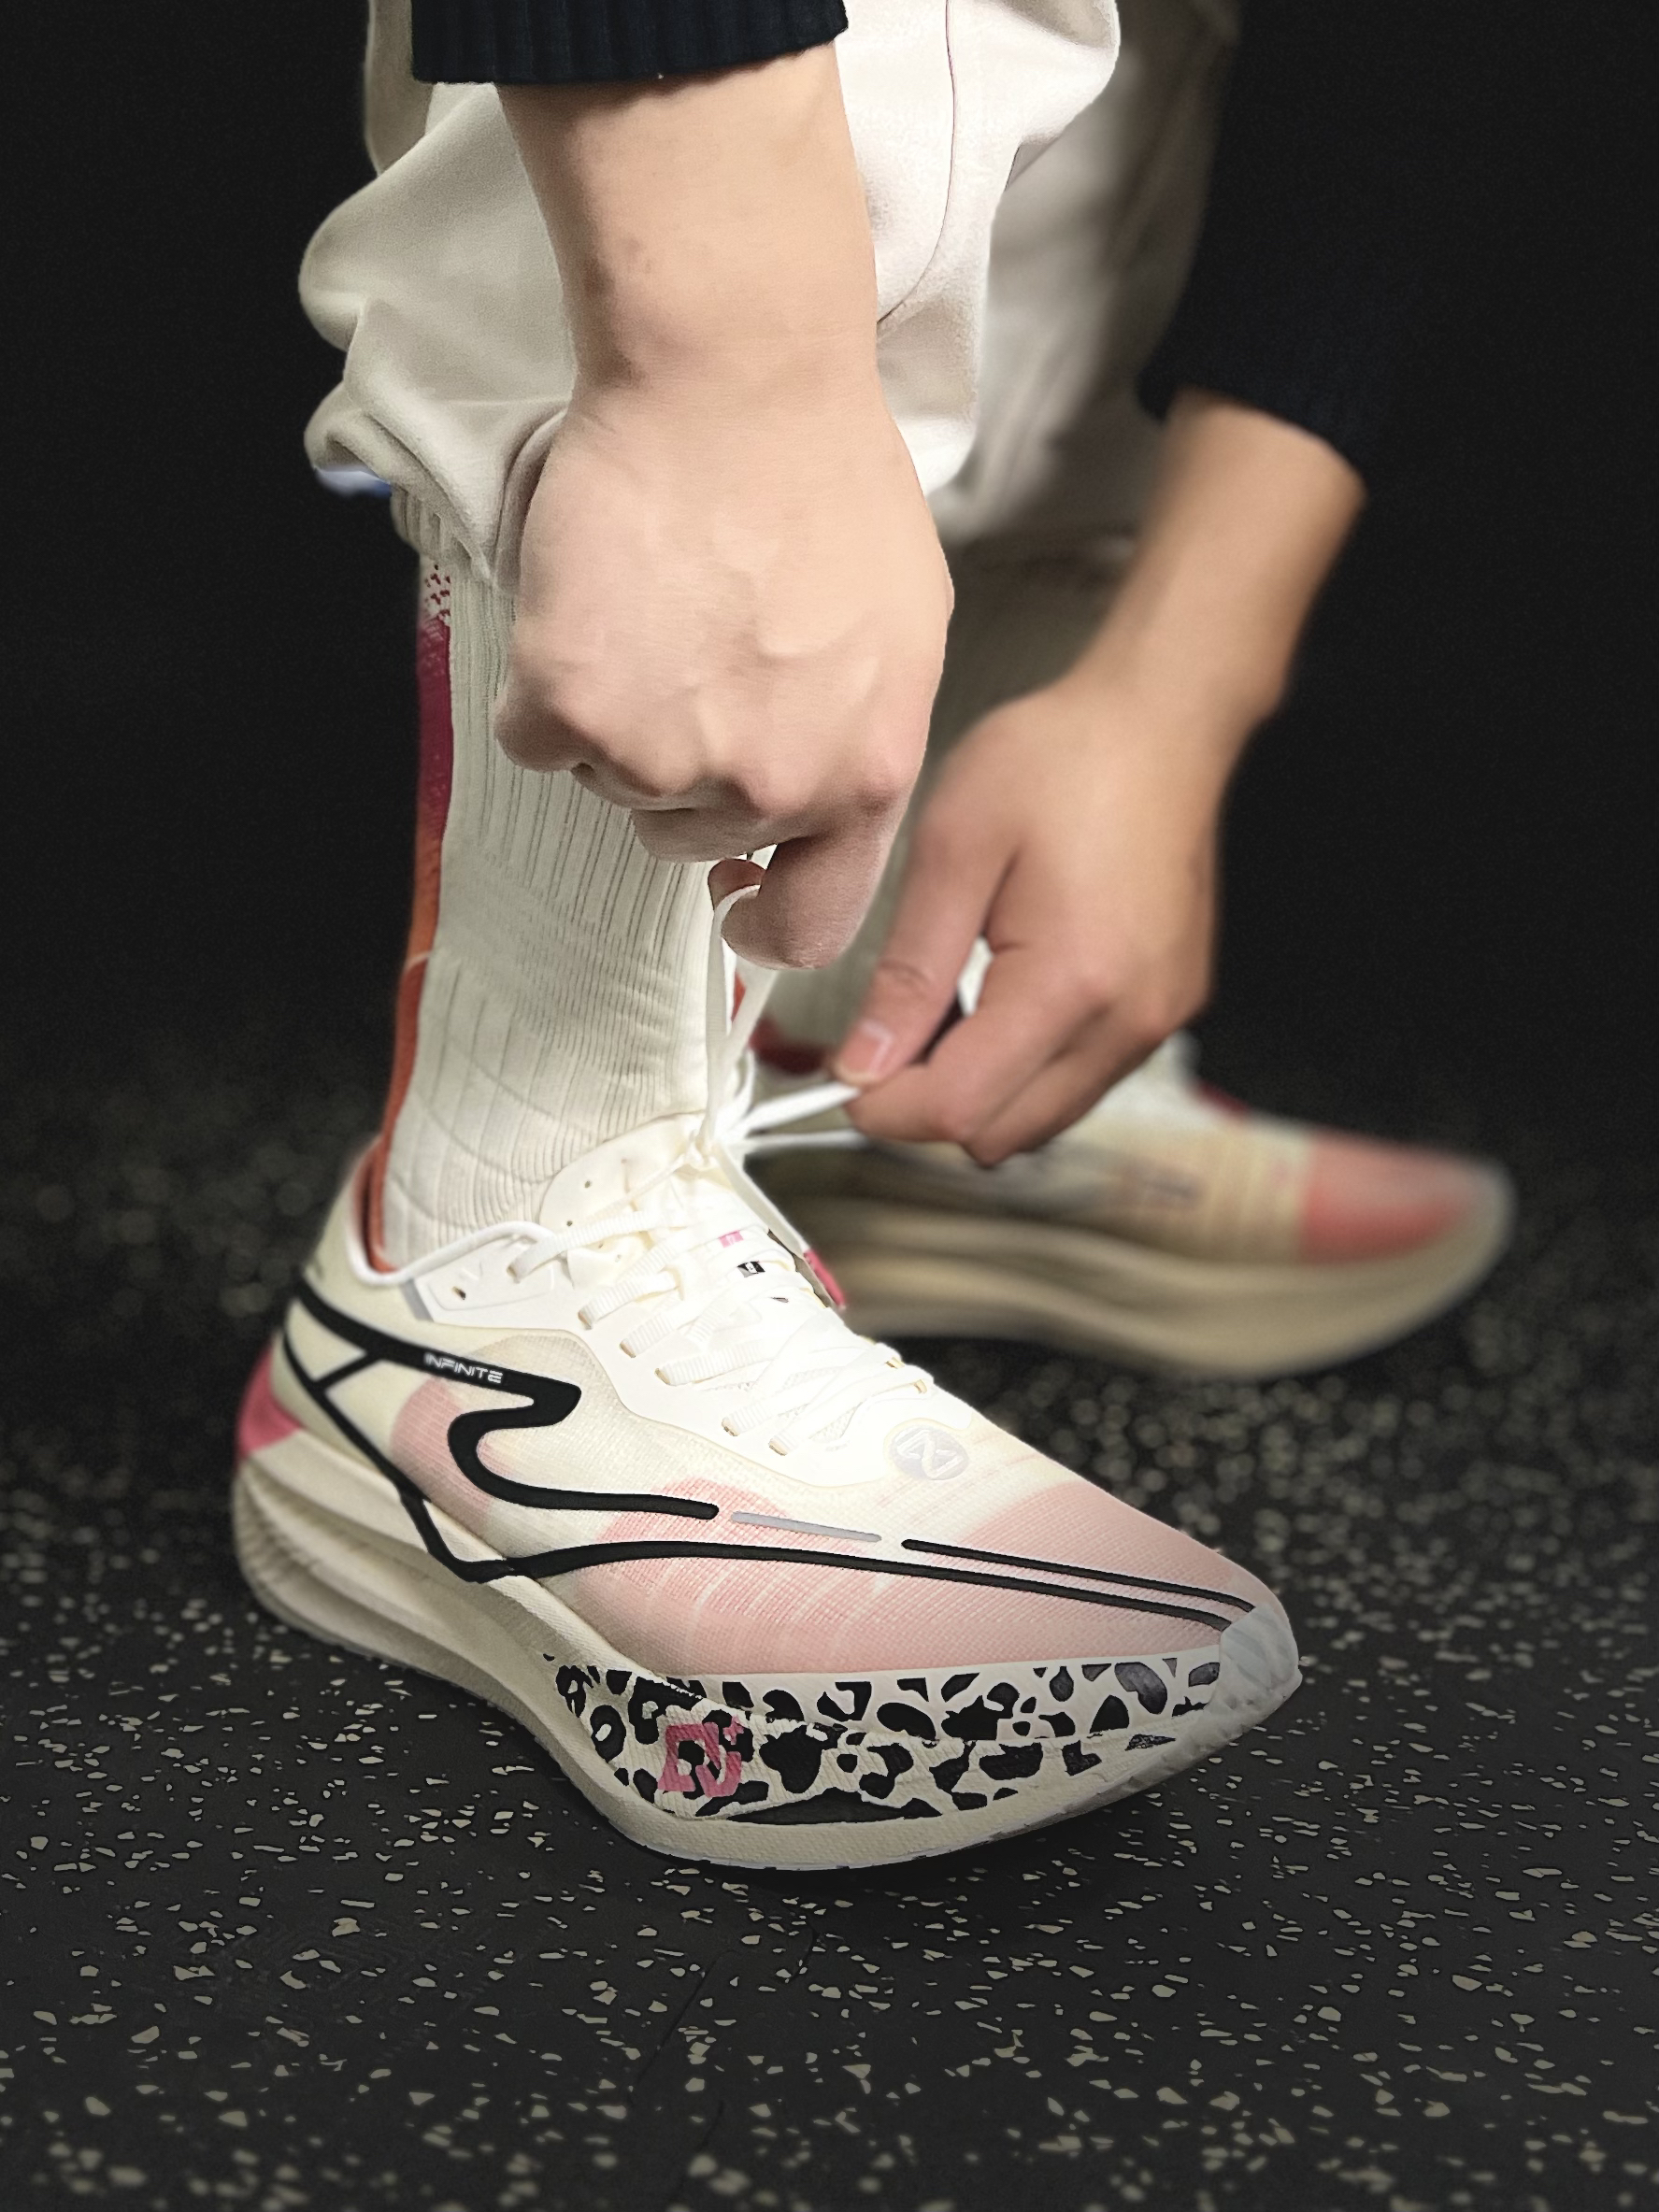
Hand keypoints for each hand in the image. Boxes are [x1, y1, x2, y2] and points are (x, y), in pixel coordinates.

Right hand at [492, 55, 950, 968]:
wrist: (738, 378)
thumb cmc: (827, 478)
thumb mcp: (901, 633)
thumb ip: (858, 737)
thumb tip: (814, 799)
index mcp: (865, 777)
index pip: (812, 923)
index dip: (763, 921)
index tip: (735, 902)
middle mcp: (770, 789)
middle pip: (690, 835)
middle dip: (683, 764)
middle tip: (691, 650)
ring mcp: (667, 758)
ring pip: (610, 782)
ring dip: (614, 715)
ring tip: (650, 608)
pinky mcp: (574, 709)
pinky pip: (536, 737)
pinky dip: (543, 681)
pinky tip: (588, 603)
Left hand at [832, 674, 1233, 1161]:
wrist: (1160, 722)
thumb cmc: (1061, 759)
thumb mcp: (954, 850)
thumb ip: (907, 971)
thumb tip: (864, 1063)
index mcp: (1071, 982)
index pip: (961, 1106)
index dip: (885, 1106)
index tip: (841, 1074)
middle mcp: (1128, 1020)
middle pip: (1003, 1134)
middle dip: (928, 1105)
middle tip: (880, 1041)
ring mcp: (1156, 1020)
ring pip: (1041, 1120)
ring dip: (979, 1091)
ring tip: (939, 1012)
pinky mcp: (1167, 1009)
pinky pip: (1079, 1081)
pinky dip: (1024, 1068)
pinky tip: (995, 1001)